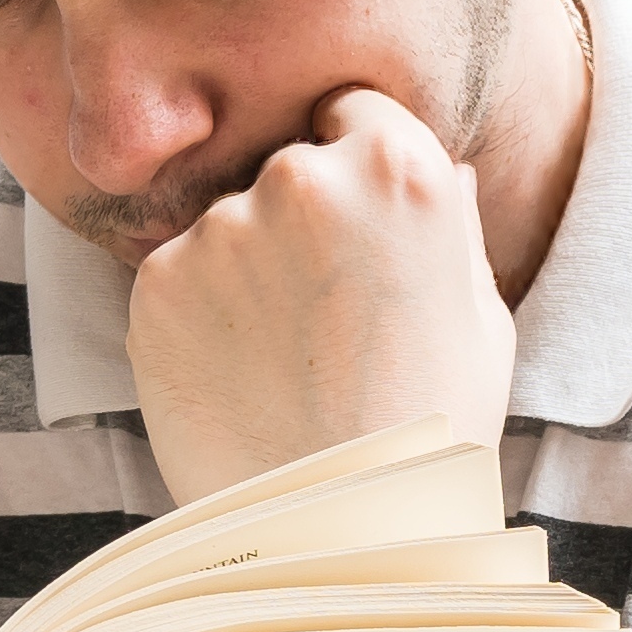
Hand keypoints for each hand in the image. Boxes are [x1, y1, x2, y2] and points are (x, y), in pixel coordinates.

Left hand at [124, 87, 512, 504]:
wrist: (342, 521)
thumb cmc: (431, 419)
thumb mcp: (477, 310)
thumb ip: (446, 221)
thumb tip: (432, 165)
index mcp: (398, 168)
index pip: (349, 110)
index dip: (352, 161)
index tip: (353, 223)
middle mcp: (301, 179)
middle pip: (284, 167)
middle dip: (296, 220)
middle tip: (321, 312)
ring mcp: (219, 229)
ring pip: (225, 226)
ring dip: (243, 270)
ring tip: (283, 357)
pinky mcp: (153, 282)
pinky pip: (175, 277)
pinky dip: (195, 316)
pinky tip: (237, 374)